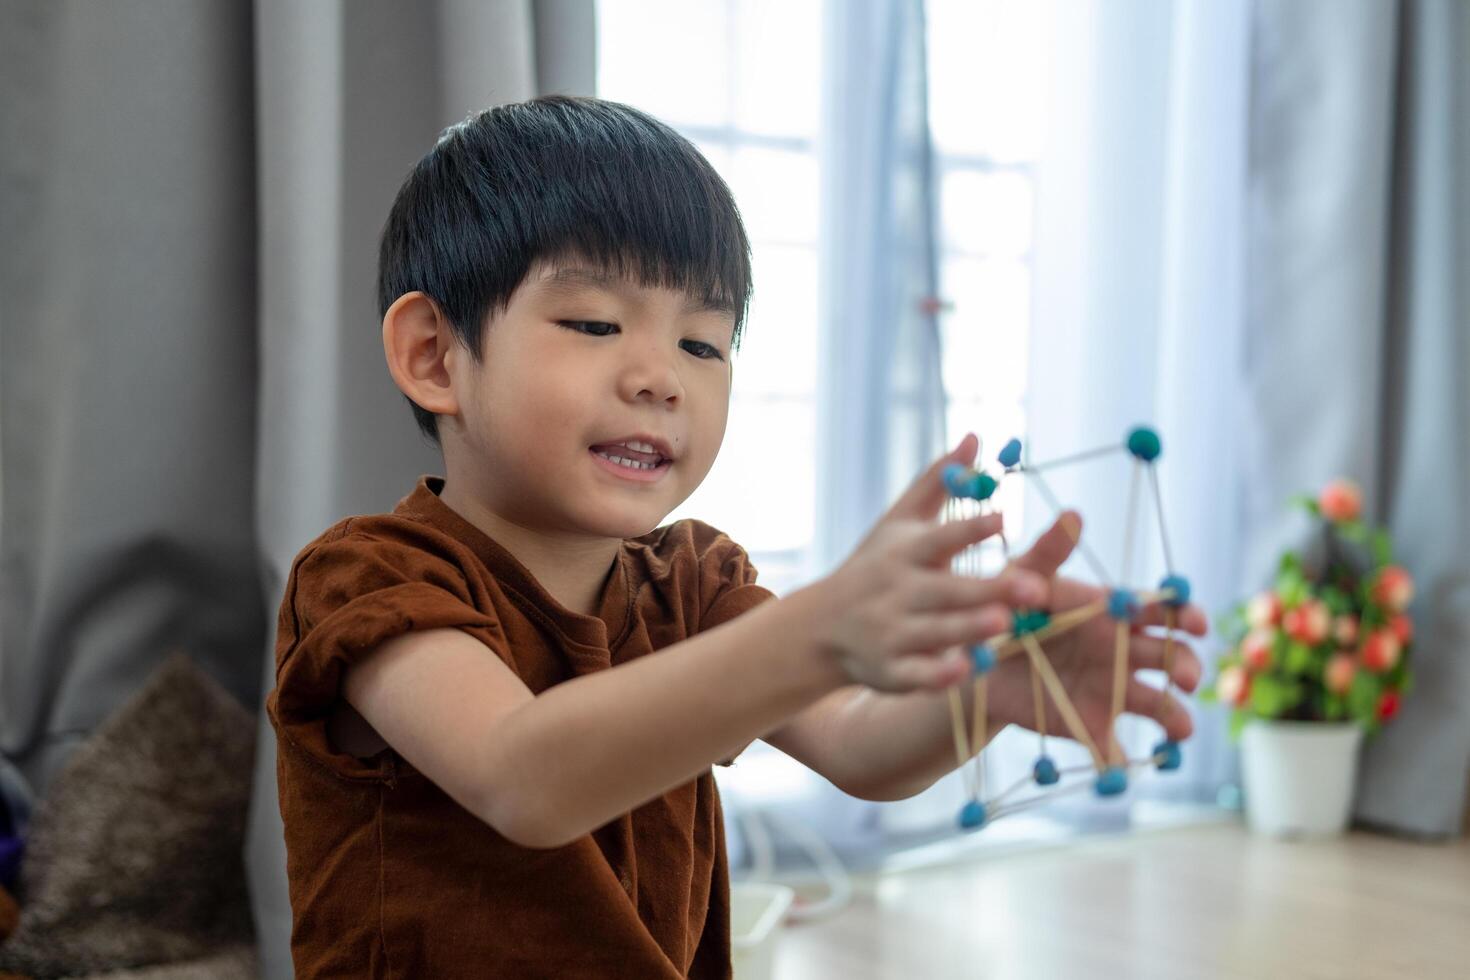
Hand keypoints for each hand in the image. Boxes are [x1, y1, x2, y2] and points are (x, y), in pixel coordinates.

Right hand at [814, 433, 1052, 693]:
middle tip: (1034, 587)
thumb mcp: (899, 521)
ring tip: (1004, 624)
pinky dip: (937, 675)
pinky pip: (916, 676)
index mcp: (905, 552)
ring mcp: (892, 633)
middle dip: (988, 589)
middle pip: (946, 590)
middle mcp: (897, 591)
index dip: (970, 529)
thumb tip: (975, 437)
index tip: (1003, 518)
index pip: (940, 537)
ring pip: (935, 632)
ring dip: (968, 629)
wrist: (823, 626)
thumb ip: (938, 482)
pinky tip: (965, 672)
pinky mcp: (890, 672)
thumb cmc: (877, 565)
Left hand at [983, 511, 1207, 757]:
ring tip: (1179, 729)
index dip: (1186, 615)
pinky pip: (1111, 748)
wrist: (975, 660)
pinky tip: (1121, 769)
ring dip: (1175, 718)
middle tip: (1184, 676)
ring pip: (1157, 706)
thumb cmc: (1006, 608)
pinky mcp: (1088, 725)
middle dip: (1185, 667)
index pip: (1164, 610)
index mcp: (1115, 612)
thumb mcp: (1021, 577)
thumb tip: (1073, 515)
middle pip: (1172, 658)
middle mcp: (1124, 652)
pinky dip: (1118, 761)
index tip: (1196, 622)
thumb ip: (1047, 553)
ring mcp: (1111, 691)